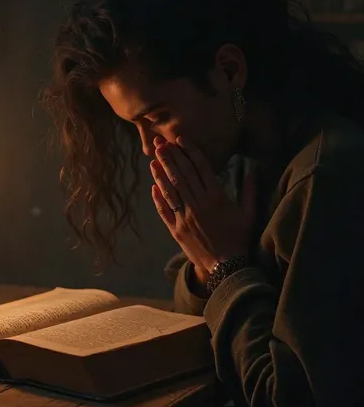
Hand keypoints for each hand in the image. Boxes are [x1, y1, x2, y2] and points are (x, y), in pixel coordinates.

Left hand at [150, 136, 255, 277]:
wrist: (226, 266)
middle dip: (171, 157)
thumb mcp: (249, 213)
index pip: (201, 168)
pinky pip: (165, 211)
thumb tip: (254, 169)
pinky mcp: (177, 230)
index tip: (181, 139)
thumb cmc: (239, 238)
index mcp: (217, 198)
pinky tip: (153, 186)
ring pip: (171, 190)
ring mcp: (185, 217)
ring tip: (154, 159)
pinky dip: (158, 198)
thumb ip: (250, 190)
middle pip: (182, 175)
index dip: (190, 152)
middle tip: (161, 142)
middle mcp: (199, 205)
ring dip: (161, 173)